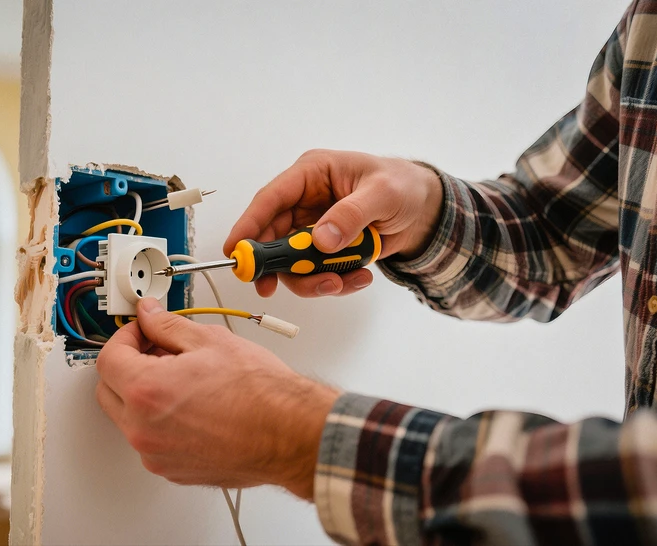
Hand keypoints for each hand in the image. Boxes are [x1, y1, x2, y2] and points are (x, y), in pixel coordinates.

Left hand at [95, 298, 339, 498]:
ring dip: (142, 394)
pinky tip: (190, 404)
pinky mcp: (173, 470)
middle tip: (154, 349)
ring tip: (180, 377)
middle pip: (109, 391)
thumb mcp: (210, 341)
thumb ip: (168, 326)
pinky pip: (151, 440)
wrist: (291, 435)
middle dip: (126, 365)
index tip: (141, 330)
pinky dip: (160, 420)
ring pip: (129, 418)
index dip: (124, 337)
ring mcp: (157, 455)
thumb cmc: (261, 394)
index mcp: (147, 392)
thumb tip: (149, 316)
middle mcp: (143, 429)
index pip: (108, 359)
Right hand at [224, 150, 442, 297]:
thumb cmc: (402, 186)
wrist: (422, 210)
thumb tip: (321, 240)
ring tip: (342, 283)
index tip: (234, 252)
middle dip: (275, 264)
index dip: (248, 225)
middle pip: (272, 236)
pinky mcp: (322, 250)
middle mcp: (303, 201)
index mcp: (310, 174)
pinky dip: (332, 282)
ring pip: (291, 262)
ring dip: (310, 279)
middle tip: (271, 289)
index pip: (270, 199)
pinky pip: (314, 273)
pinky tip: (359, 278)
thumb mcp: (382, 193)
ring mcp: (311, 228)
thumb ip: (352, 214)